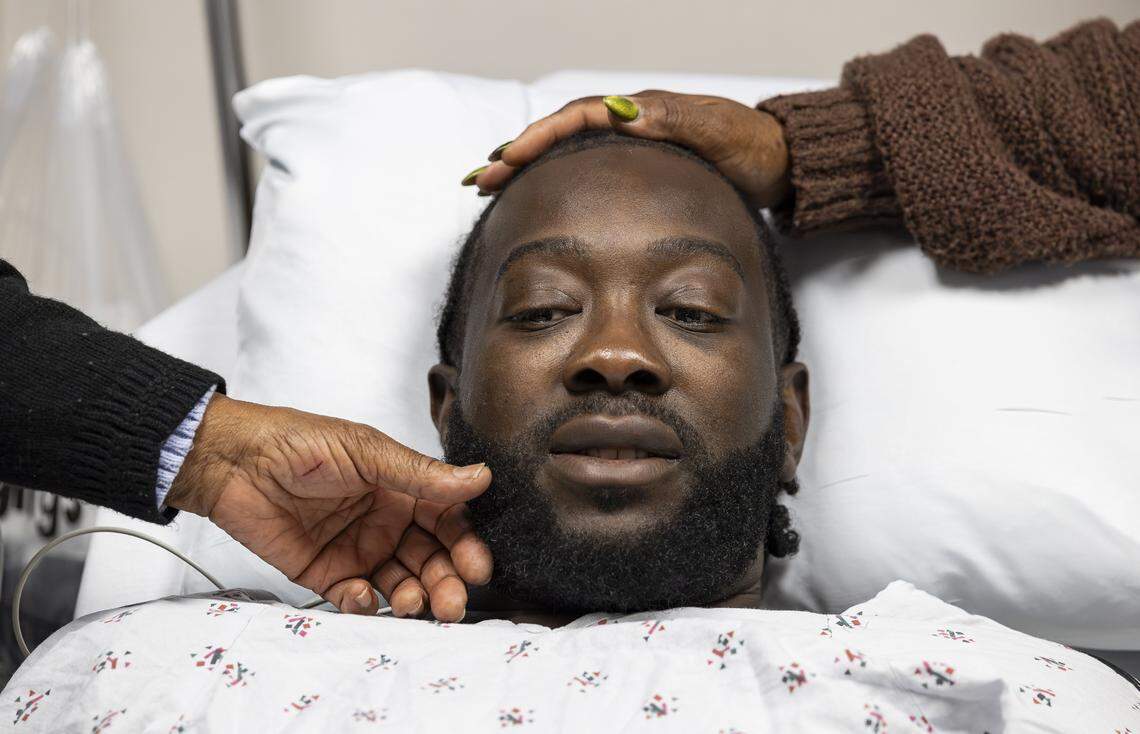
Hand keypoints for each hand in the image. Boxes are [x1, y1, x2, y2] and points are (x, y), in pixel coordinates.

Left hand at [165, 394, 491, 620]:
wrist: (232, 462)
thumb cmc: (299, 443)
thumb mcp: (367, 452)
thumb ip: (421, 475)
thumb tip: (479, 477)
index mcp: (401, 487)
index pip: (447, 520)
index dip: (465, 544)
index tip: (478, 567)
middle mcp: (386, 520)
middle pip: (430, 558)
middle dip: (446, 581)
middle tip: (453, 602)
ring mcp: (357, 548)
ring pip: (400, 582)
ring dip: (413, 596)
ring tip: (414, 603)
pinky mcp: (325, 572)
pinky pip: (355, 596)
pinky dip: (365, 603)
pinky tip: (365, 596)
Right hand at [469, 91, 789, 209]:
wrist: (778, 163)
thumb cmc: (752, 149)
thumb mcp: (717, 133)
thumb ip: (674, 120)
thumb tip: (621, 112)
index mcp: (642, 111)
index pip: (576, 118)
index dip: (539, 137)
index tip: (508, 158)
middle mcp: (630, 123)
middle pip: (560, 133)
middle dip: (517, 153)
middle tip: (480, 178)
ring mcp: (632, 145)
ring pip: (566, 152)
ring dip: (526, 167)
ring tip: (489, 186)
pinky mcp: (637, 167)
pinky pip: (583, 169)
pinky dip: (553, 180)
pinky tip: (534, 197)